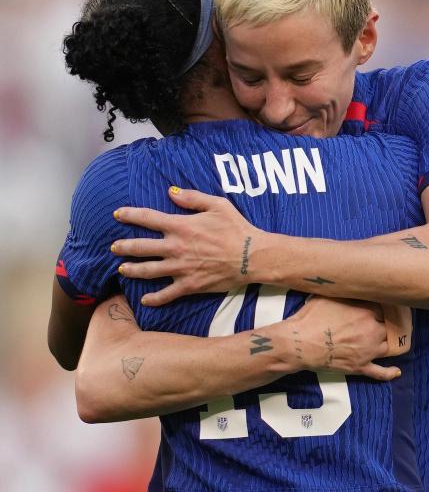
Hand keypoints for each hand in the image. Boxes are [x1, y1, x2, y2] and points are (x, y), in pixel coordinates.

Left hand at [111, 187, 265, 303]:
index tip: (117, 215)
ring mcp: (180, 268)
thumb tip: (171, 192)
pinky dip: (154, 298)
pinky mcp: (189, 285)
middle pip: (141, 247)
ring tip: (122, 269)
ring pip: (148, 271)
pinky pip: (167, 294)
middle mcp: (175, 247)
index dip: (129, 215)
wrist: (251, 256)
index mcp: (180, 226)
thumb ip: (192, 197)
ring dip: (132, 270)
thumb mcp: (217, 204)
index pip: (147, 218)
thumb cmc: (237, 228)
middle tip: (113, 247)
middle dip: (124, 246)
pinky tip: (144, 299)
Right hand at [284, 296, 399, 381]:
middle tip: (383, 321)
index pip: (384, 308)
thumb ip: (345, 292)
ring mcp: (368, 351)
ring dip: (389, 342)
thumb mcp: (328, 296)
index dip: (382, 307)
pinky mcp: (360, 367)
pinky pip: (380, 372)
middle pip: (388, 326)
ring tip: (389, 339)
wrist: (300, 344)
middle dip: (385, 324)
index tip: (381, 306)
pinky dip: (389, 372)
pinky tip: (396, 370)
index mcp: (366, 312)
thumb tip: (351, 285)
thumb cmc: (310, 318)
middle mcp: (372, 331)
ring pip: (389, 347)